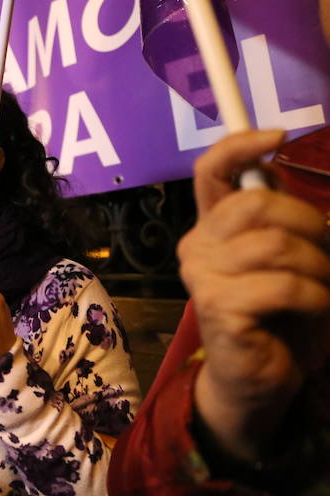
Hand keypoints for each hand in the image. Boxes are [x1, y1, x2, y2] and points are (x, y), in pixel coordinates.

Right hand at [180, 131, 329, 461]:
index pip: (211, 171)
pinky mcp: (217, 306)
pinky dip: (317, 296)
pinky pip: (283, 285)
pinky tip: (316, 310)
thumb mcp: (285, 259)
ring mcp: (202, 275)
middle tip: (327, 252)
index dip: (240, 144)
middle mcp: (197, 245)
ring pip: (276, 244)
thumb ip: (278, 219)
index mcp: (212, 227)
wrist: (259, 379)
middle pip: (255, 203)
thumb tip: (277, 169)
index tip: (278, 135)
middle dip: (310, 222)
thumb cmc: (278, 317)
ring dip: (320, 267)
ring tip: (325, 288)